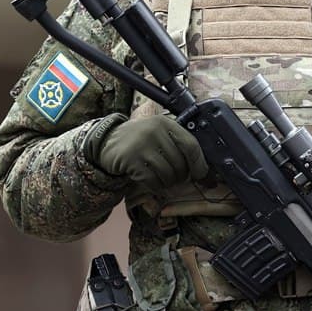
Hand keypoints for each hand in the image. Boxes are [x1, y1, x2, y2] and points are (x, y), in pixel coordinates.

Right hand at [89, 115, 207, 191]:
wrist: (108, 142)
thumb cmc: (140, 141)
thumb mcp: (158, 134)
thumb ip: (178, 145)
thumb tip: (203, 171)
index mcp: (165, 123)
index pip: (191, 146)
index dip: (199, 164)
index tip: (202, 176)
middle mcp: (154, 131)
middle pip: (180, 164)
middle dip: (180, 177)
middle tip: (175, 178)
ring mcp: (141, 145)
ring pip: (168, 174)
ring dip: (167, 183)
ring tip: (161, 179)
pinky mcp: (130, 160)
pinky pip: (153, 181)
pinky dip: (156, 186)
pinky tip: (151, 181)